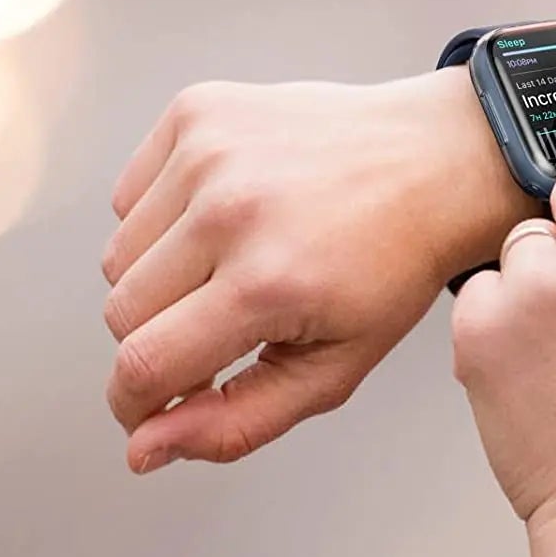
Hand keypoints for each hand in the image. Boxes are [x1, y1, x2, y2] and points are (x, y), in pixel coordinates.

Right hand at [101, 68, 540, 472]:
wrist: (436, 160)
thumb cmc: (394, 264)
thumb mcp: (337, 366)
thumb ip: (237, 421)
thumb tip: (144, 446)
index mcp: (267, 281)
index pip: (142, 366)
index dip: (134, 404)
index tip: (152, 405)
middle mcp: (230, 210)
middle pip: (122, 313)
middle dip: (160, 337)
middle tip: (225, 324)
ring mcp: (210, 151)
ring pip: (118, 255)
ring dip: (161, 276)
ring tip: (235, 262)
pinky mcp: (198, 110)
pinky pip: (131, 194)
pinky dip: (164, 216)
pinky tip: (228, 213)